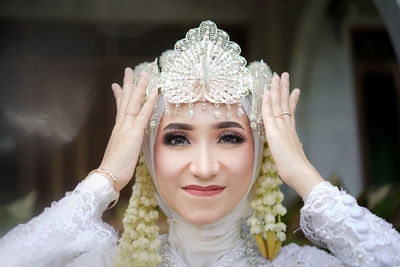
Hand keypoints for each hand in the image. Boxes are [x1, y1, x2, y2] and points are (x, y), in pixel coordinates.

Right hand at [97, 68, 157, 189]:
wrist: (108, 175)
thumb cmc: (115, 168)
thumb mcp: (121, 153)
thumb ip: (125, 145)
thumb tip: (128, 143)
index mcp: (119, 129)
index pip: (120, 108)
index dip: (119, 95)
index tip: (117, 84)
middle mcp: (121, 124)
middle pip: (125, 100)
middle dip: (128, 84)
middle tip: (129, 70)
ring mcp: (127, 127)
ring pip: (133, 102)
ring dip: (139, 87)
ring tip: (143, 73)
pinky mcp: (133, 132)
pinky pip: (143, 114)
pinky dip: (149, 101)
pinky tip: (154, 91)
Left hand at [262, 72, 322, 197]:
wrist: (299, 173)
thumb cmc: (296, 169)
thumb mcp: (294, 156)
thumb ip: (294, 148)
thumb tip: (297, 146)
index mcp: (291, 132)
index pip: (291, 112)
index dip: (292, 100)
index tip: (294, 90)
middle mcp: (287, 126)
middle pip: (285, 103)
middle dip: (284, 88)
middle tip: (284, 75)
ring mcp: (281, 128)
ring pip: (278, 104)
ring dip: (277, 89)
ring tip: (278, 76)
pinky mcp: (275, 132)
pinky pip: (270, 114)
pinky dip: (268, 102)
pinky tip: (267, 92)